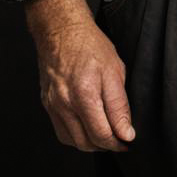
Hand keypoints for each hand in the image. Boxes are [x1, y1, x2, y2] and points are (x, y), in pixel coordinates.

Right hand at [26, 0, 135, 152]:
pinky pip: (62, 133)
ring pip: (74, 142)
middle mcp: (66, 102)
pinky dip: (77, 136)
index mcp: (85, 92)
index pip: (102, 133)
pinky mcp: (48, 105)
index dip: (119, 141)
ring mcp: (54, 105)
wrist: (62, 31)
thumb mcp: (115, 69)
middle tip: (120, 139)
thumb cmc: (89, 44)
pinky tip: (88, 128)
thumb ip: (120, 105)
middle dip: (107, 145)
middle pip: (87, 142)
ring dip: (92, 144)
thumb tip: (125, 131)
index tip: (128, 140)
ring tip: (106, 134)